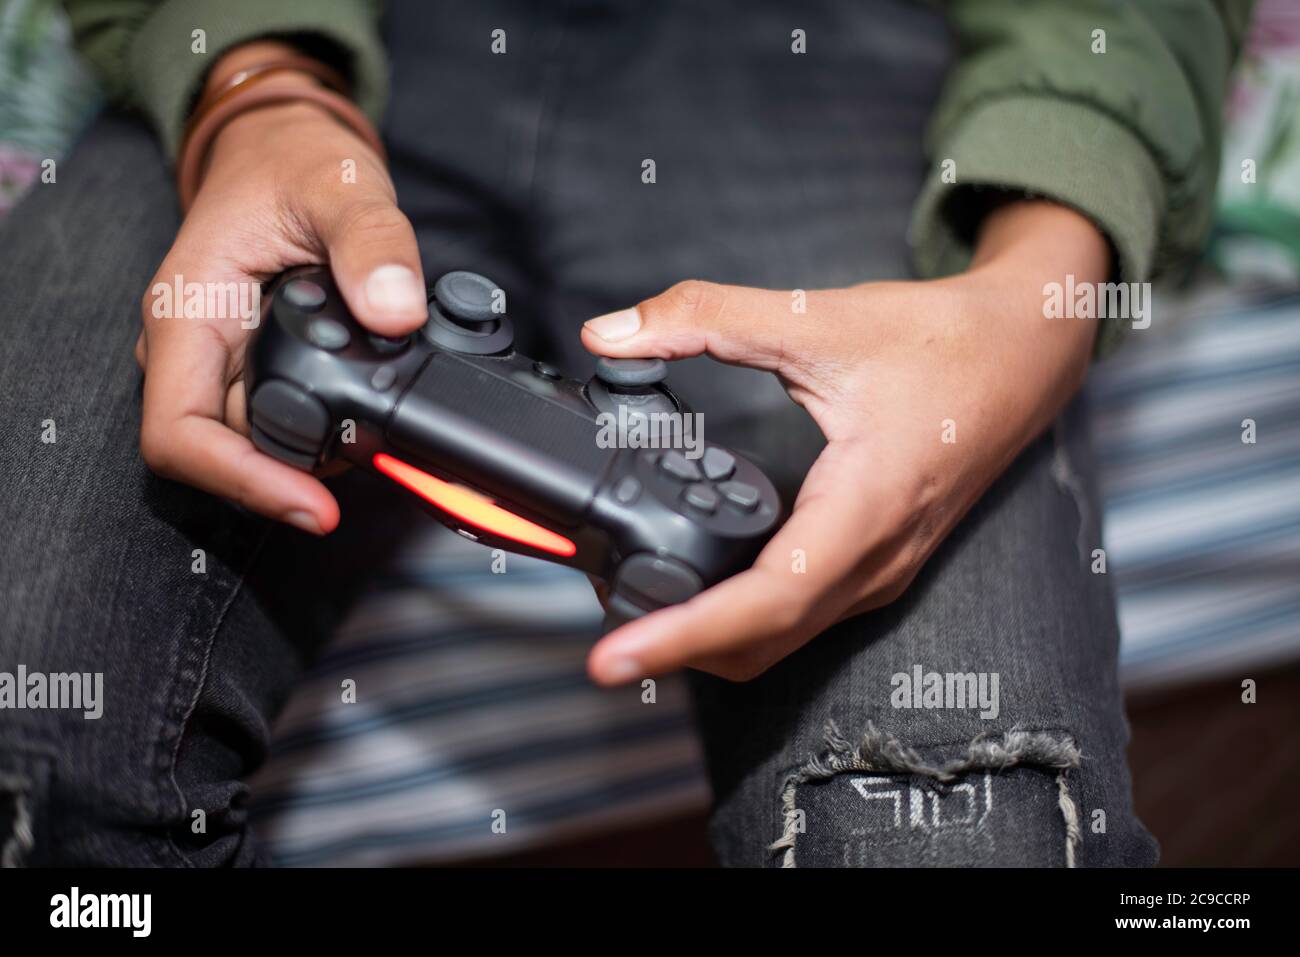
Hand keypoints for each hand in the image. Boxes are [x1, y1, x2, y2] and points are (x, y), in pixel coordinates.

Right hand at [137, 45, 425, 533]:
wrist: (283, 148)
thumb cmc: (293, 161)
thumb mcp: (341, 186)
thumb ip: (372, 244)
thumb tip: (394, 311)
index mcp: (187, 310)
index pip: (179, 433)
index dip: (242, 483)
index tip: (312, 507)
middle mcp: (194, 347)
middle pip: (225, 451)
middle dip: (296, 471)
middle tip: (373, 459)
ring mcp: (223, 362)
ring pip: (256, 442)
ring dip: (315, 452)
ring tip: (376, 428)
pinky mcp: (255, 367)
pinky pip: (281, 419)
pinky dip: (325, 428)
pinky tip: (365, 413)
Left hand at [582, 200, 1107, 684]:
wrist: (1027, 350)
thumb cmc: (942, 341)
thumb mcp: (819, 319)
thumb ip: (707, 318)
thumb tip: (612, 331)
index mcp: (866, 508)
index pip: (766, 602)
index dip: (683, 636)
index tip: (613, 658)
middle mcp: (875, 560)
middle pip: (762, 642)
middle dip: (677, 650)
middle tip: (599, 640)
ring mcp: (880, 571)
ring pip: (781, 641)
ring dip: (708, 642)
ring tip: (635, 618)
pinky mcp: (874, 564)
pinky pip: (799, 617)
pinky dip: (741, 621)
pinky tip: (696, 591)